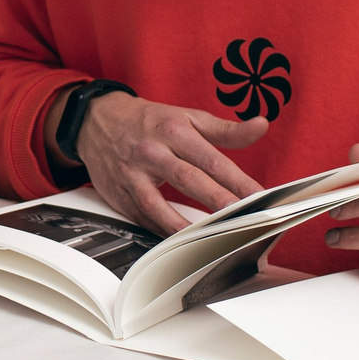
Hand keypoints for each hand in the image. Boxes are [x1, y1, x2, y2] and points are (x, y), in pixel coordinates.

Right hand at [64, 91, 267, 233]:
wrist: (96, 120)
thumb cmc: (149, 121)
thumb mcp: (187, 117)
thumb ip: (226, 129)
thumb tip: (262, 126)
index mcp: (173, 130)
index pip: (211, 159)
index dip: (236, 179)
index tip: (260, 196)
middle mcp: (151, 151)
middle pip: (188, 179)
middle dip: (217, 200)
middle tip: (242, 218)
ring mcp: (131, 174)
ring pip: (158, 205)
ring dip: (183, 224)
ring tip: (210, 239)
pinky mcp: (117, 193)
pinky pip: (140, 217)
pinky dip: (160, 231)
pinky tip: (181, 242)